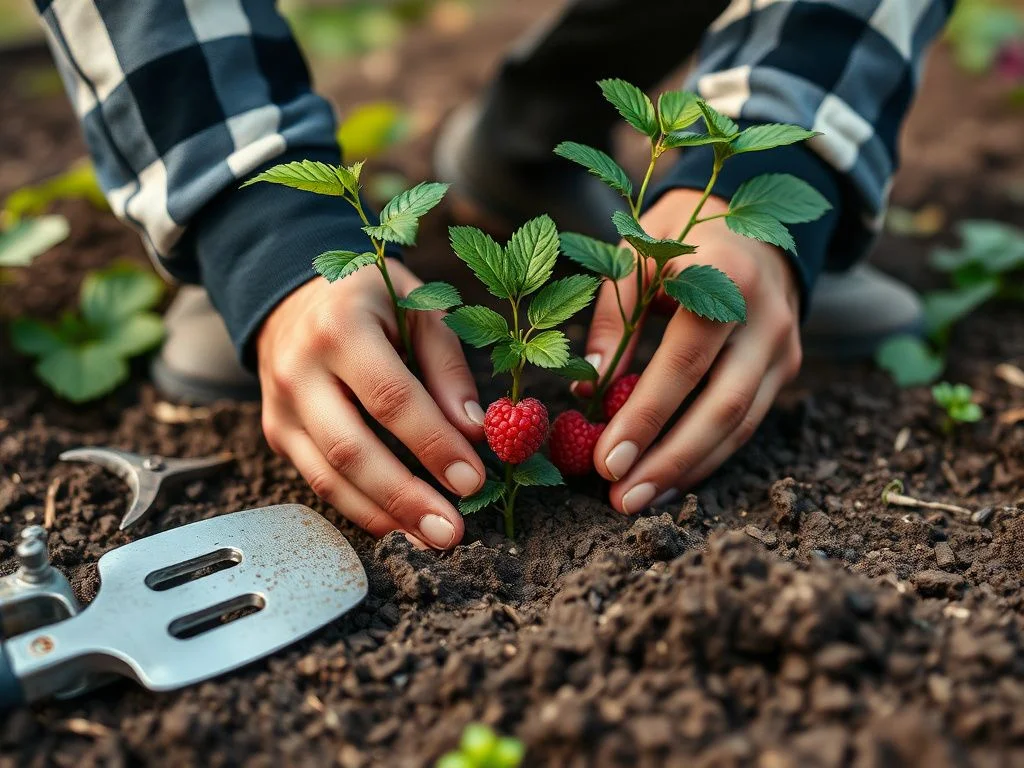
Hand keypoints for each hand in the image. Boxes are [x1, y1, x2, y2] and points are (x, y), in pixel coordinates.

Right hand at [257, 259, 485, 547]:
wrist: (295, 298)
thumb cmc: (374, 304)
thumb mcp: (421, 311)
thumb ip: (448, 369)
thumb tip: (475, 433)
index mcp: (341, 327)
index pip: (390, 398)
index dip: (432, 444)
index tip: (472, 481)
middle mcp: (300, 369)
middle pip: (351, 449)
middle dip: (406, 496)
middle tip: (452, 532)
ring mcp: (281, 406)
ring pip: (329, 476)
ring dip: (384, 515)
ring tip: (431, 538)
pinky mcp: (276, 433)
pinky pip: (319, 481)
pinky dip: (360, 509)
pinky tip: (399, 526)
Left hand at [583, 189, 802, 513]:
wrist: (749, 222)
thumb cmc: (677, 238)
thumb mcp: (634, 256)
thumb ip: (613, 317)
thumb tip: (589, 387)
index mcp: (725, 276)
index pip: (684, 362)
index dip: (645, 416)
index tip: (606, 461)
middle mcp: (767, 317)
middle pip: (723, 406)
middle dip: (670, 461)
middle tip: (623, 500)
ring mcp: (785, 346)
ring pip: (742, 425)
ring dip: (689, 470)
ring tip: (639, 500)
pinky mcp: (787, 367)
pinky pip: (749, 423)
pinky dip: (708, 455)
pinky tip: (670, 479)